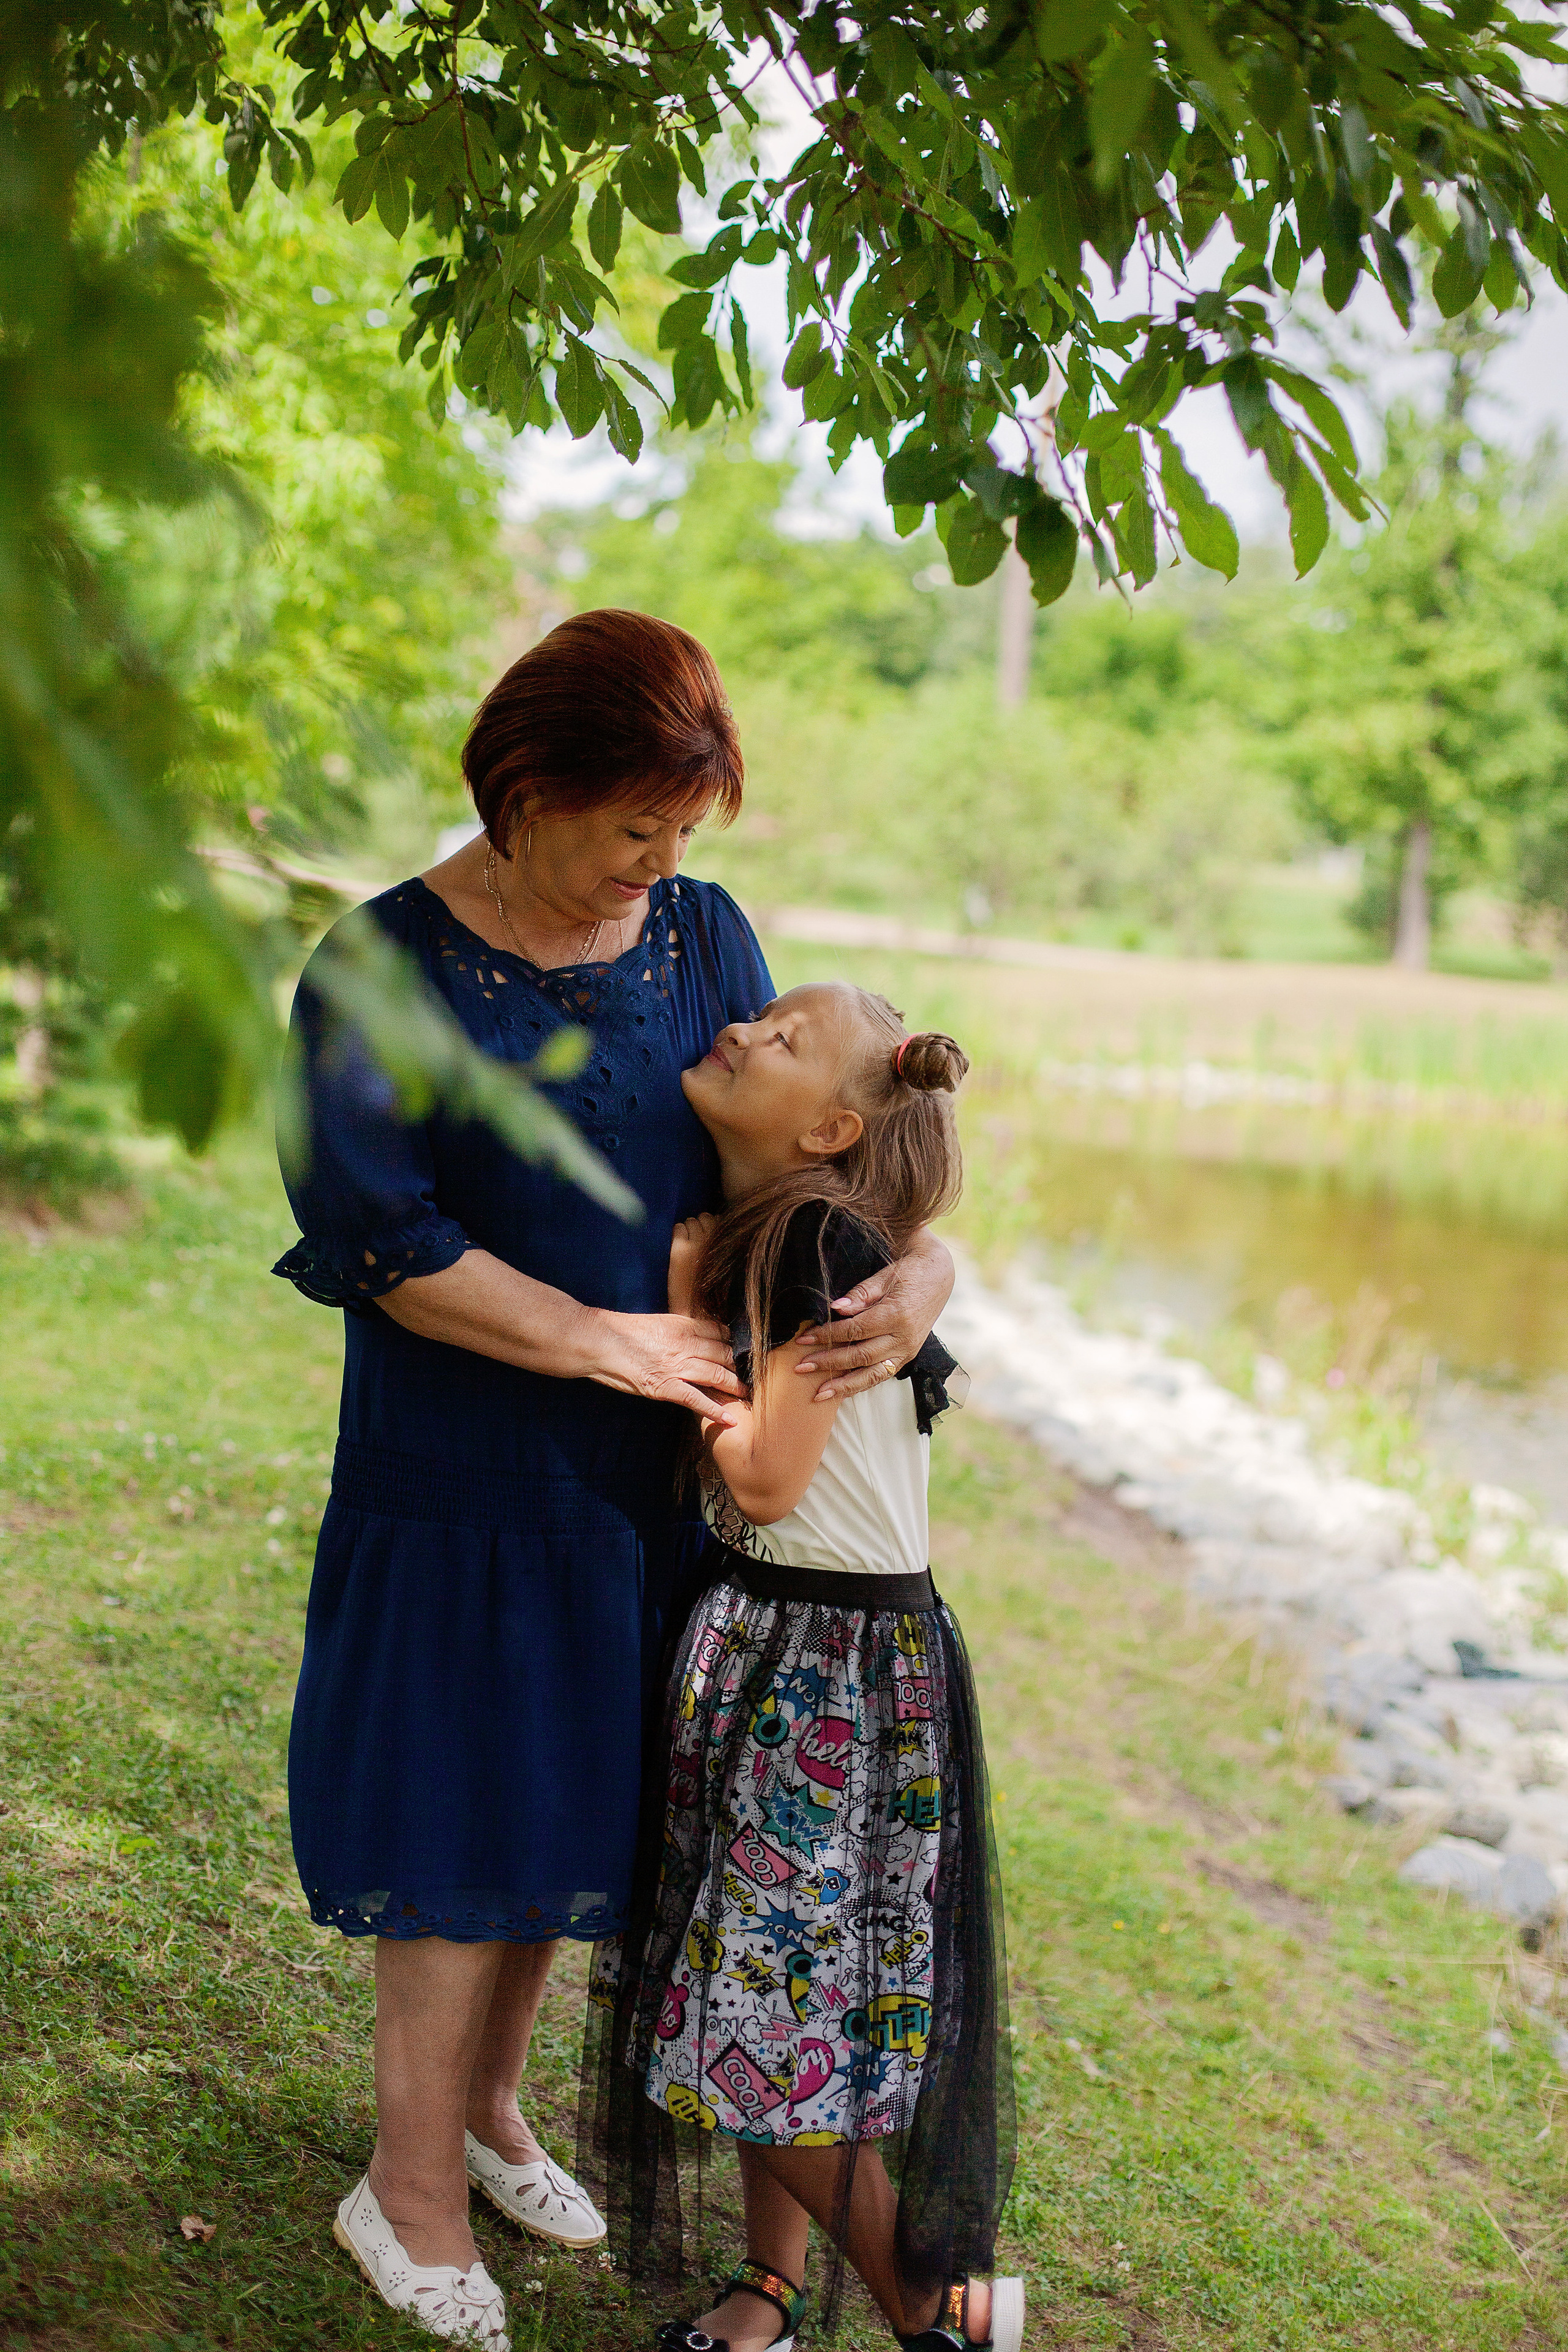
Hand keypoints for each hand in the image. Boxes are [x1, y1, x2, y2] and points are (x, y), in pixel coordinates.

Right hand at [589, 1308, 743, 1422]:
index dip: (736, 1342)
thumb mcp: (656, 1323)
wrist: (598, 1340)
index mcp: (683, 1325)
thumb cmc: (621, 1331)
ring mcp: (676, 1366)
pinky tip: (729, 1419)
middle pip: (724, 1354)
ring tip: (749, 1394)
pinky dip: (714, 1410)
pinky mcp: (665, 1386)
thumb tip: (694, 1337)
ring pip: (716, 1375)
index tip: (748, 1350)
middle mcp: (685, 1344)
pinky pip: (696, 1399)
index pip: (720, 1332)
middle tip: (757, 1375)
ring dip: (736, 1387)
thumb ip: (678, 1330)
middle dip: (742, 1366)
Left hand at [668, 1212, 718, 1316]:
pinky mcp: (680, 1248)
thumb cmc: (713, 1292)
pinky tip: (678, 1249)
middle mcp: (715, 1240)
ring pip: (691, 1221)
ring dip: (688, 1230)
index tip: (708, 1240)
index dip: (712, 1229)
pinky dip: (677, 1235)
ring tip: (687, 1247)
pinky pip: (678, 1228)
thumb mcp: (728, 1266)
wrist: (698, 1311)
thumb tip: (719, 1227)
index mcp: (729, 1244)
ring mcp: (697, 1243)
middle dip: (700, 1227)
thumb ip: (725, 1246)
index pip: (720, 1220)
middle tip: (696, 1243)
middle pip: (705, 1217)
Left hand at [793, 1231, 954, 1401]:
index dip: (828, 1335)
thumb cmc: (907, 1271)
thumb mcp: (884, 1276)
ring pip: (872, 1374)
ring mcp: (908, 1350)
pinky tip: (841, 1391)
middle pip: (860, 1356)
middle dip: (828, 1363)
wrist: (938, 1275)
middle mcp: (904, 1338)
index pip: (855, 1330)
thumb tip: (836, 1309)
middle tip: (801, 1367)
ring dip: (843, 1386)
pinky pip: (882, 1375)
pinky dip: (861, 1385)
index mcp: (897, 1314)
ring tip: (818, 1394)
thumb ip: (861, 1293)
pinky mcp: (908, 1356)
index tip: (804, 1338)